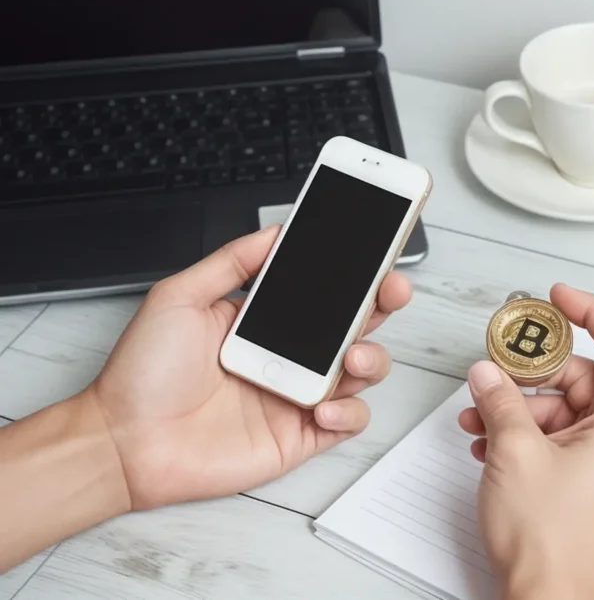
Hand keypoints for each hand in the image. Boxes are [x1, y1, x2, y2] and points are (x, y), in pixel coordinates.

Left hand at [89, 224, 411, 509]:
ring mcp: (296, 395)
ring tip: (353, 357)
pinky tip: (322, 405)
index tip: (377, 252)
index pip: (325, 291)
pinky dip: (348, 412)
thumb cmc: (141, 374)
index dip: (356, 274)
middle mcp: (288, 356)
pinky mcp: (298, 436)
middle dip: (383, 303)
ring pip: (362, 372)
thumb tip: (275, 231)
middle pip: (356, 325)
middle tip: (391, 289)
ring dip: (373, 358)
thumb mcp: (179, 297)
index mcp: (266, 321)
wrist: (122, 442)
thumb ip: (231, 262)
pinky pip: (347, 422)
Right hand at [458, 285, 593, 599]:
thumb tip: (489, 375)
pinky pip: (564, 438)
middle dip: (532, 373)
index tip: (558, 297)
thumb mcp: (514, 452)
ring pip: (567, 409)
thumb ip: (500, 400)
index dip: (590, 309)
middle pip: (584, 376)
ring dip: (520, 408)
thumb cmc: (553, 544)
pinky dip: (529, 434)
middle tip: (495, 369)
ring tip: (479, 418)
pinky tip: (490, 443)